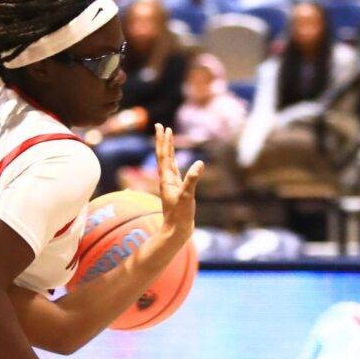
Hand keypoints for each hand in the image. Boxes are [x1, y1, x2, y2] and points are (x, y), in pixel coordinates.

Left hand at [154, 123, 202, 244]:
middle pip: (164, 156)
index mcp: (167, 180)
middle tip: (160, 126)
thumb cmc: (180, 216)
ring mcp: (171, 185)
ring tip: (168, 138)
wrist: (177, 231)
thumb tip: (199, 163)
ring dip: (168, 150)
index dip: (163, 141)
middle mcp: (167, 180)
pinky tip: (175, 161)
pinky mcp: (177, 191)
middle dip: (163, 141)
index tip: (161, 127)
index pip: (164, 156)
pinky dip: (174, 163)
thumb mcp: (188, 196)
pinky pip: (174, 172)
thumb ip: (192, 180)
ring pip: (168, 163)